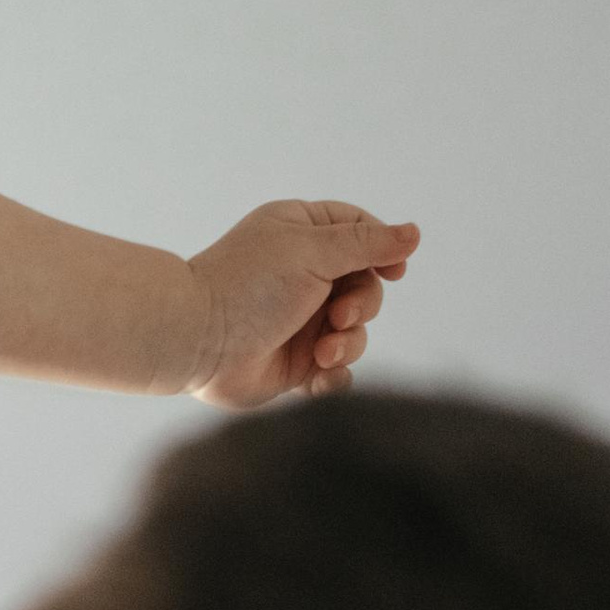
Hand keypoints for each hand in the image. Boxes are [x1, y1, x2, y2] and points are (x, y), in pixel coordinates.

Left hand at [188, 200, 420, 408]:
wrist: (196, 343)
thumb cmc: (247, 286)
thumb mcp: (312, 250)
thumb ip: (366, 244)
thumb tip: (413, 233)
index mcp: (300, 234)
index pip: (359, 232)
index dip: (383, 250)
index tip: (393, 270)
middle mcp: (302, 275)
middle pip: (365, 286)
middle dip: (362, 305)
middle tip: (337, 317)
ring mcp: (298, 321)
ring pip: (355, 332)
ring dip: (348, 344)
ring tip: (322, 354)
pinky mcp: (293, 363)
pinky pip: (336, 371)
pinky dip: (334, 376)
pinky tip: (318, 377)